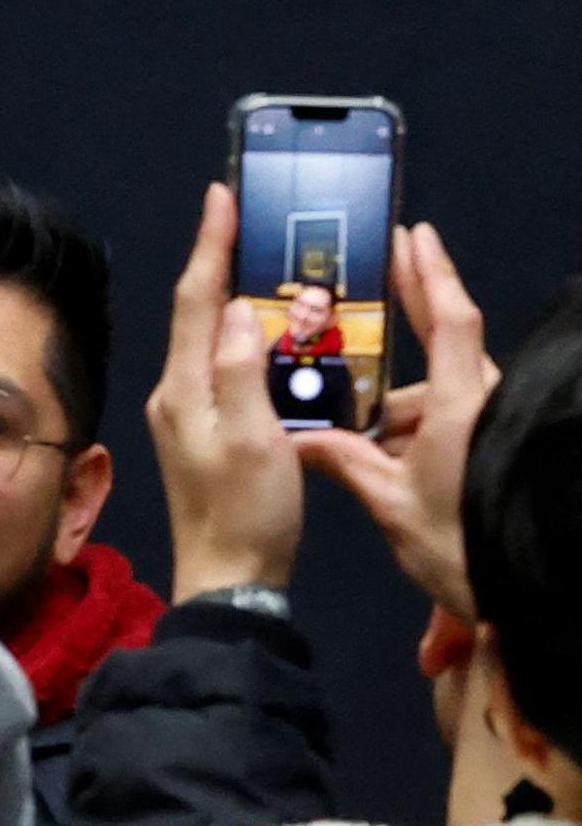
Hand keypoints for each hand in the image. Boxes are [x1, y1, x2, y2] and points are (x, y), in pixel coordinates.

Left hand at [147, 184, 306, 599]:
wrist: (230, 578)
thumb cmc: (244, 515)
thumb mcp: (251, 438)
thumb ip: (240, 371)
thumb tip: (238, 309)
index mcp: (183, 388)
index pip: (196, 300)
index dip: (211, 245)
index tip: (222, 195)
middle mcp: (176, 393)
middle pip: (198, 312)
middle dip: (221, 261)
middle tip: (248, 217)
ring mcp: (188, 413)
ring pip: (211, 338)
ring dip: (235, 297)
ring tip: (263, 260)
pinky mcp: (205, 432)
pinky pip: (223, 366)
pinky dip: (245, 338)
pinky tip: (270, 333)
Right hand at [297, 221, 497, 620]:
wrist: (523, 590)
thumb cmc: (458, 545)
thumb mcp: (391, 503)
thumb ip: (347, 461)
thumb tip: (302, 438)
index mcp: (461, 407)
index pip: (450, 321)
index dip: (430, 274)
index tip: (413, 235)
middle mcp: (484, 405)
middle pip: (443, 352)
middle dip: (405, 334)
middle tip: (379, 285)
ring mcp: (491, 425)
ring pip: (441, 395)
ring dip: (401, 409)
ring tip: (355, 436)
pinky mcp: (493, 447)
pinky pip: (450, 421)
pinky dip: (418, 430)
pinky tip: (384, 457)